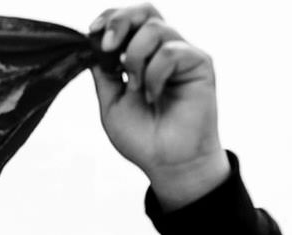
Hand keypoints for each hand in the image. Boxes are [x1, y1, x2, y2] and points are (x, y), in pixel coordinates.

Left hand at [87, 6, 229, 207]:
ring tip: (136, 88)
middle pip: (146, 11)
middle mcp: (164, 49)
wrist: (168, 163)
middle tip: (107, 46)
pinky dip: (154, 74)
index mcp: (142, 55)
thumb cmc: (143, 137)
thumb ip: (103, 73)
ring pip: (156, 29)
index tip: (91, 31)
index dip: (110, 18)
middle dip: (120, 21)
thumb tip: (92, 45)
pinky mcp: (200, 63)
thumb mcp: (111, 102)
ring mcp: (183, 54)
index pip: (129, 20)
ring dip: (135, 59)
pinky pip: (170, 52)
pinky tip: (153, 96)